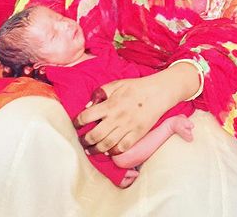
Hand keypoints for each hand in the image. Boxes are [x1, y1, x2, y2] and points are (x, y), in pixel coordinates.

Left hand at [75, 63, 198, 155]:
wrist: (158, 92)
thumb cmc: (136, 87)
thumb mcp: (117, 84)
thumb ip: (101, 92)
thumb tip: (88, 106)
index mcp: (110, 104)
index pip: (86, 116)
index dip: (78, 122)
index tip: (77, 124)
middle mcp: (117, 118)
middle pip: (95, 135)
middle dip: (85, 140)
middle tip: (82, 141)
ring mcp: (128, 127)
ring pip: (106, 145)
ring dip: (95, 150)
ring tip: (91, 150)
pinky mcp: (137, 134)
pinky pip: (122, 148)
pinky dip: (113, 152)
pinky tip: (108, 151)